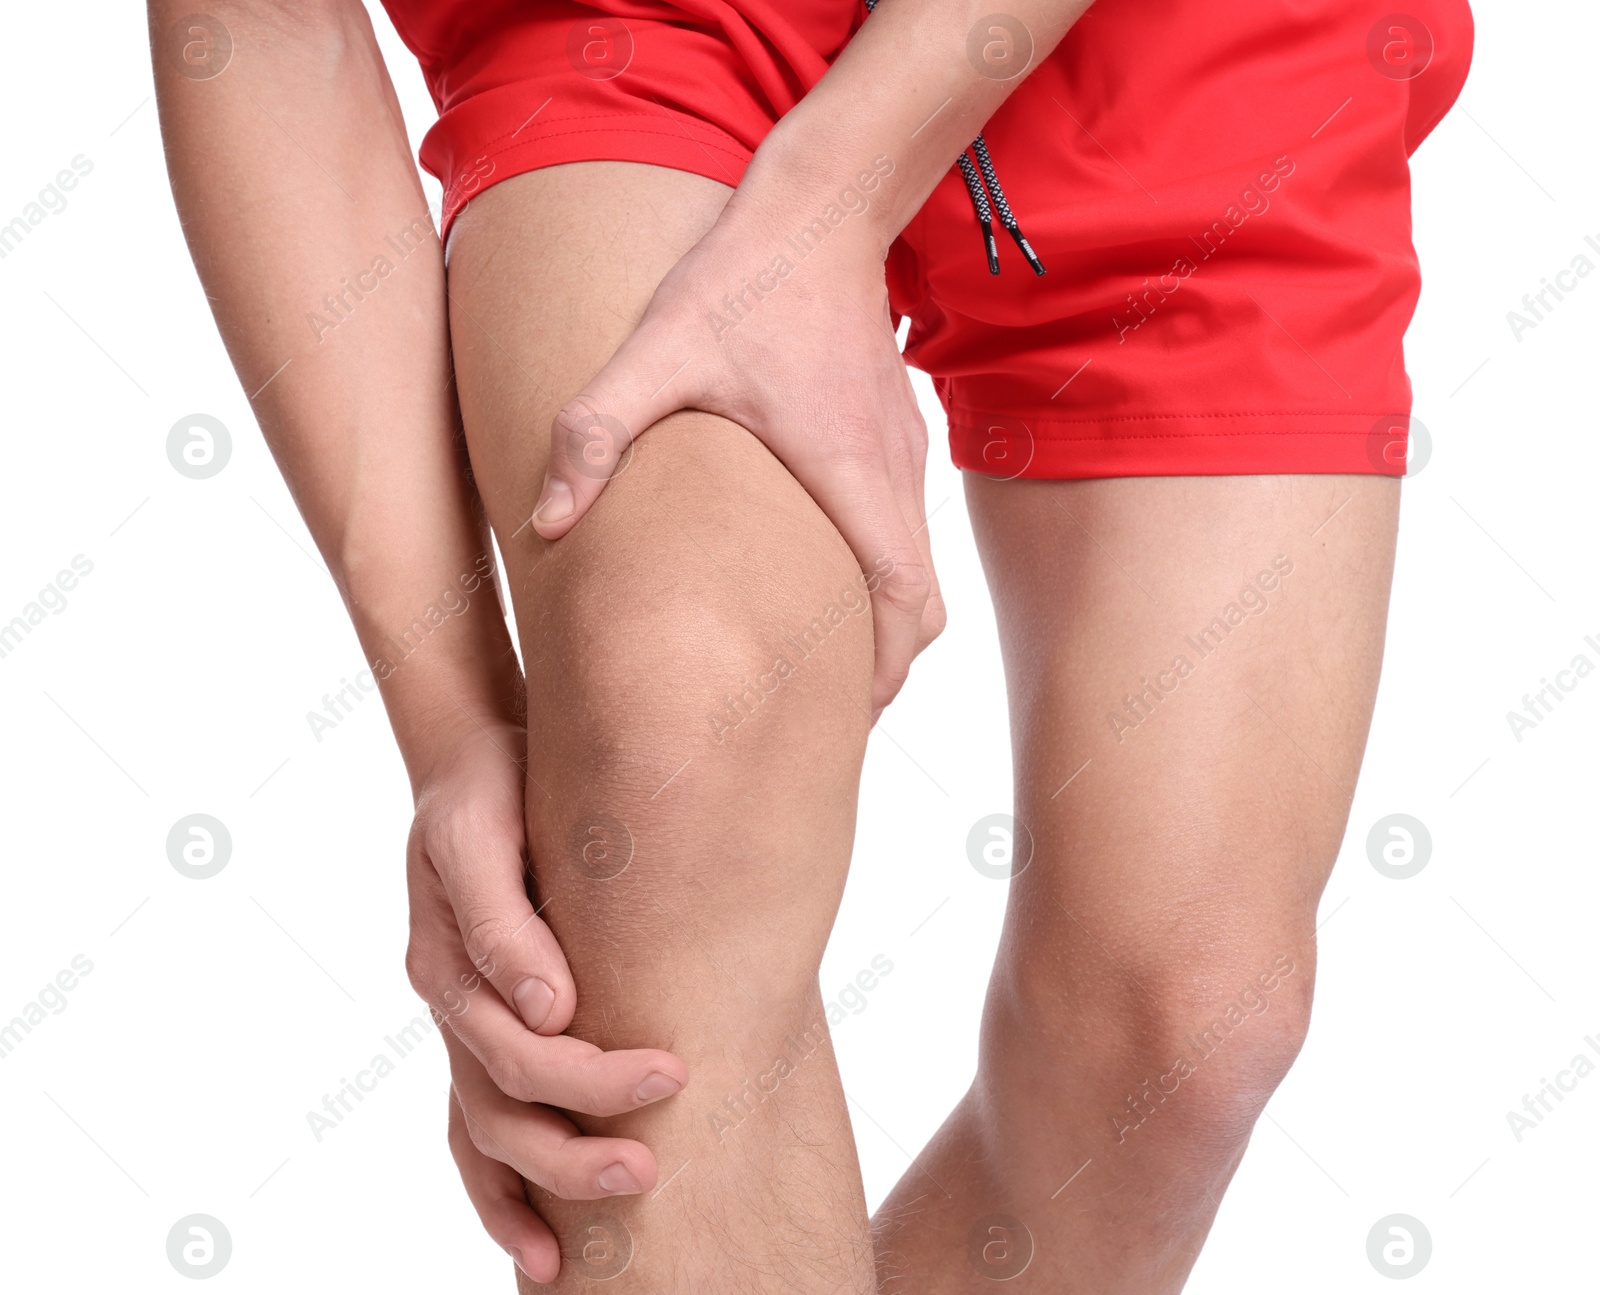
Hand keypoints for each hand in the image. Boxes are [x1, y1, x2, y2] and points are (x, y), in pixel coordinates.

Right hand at [404, 718, 687, 1280]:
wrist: (477, 761)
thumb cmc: (485, 788)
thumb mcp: (481, 831)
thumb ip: (504, 919)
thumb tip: (550, 1010)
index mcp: (448, 961)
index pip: (517, 1050)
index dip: (590, 1076)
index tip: (672, 1074)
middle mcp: (452, 1005)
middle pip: (504, 1105)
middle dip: (579, 1145)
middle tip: (655, 1167)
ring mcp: (463, 1023)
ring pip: (485, 1134)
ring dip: (544, 1186)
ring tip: (604, 1230)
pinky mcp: (484, 1026)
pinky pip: (476, 1129)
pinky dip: (501, 1194)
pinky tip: (543, 1254)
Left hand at [527, 181, 944, 719]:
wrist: (822, 208)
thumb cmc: (742, 281)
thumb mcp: (657, 351)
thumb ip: (596, 432)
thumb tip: (549, 522)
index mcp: (845, 470)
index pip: (898, 596)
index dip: (882, 667)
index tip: (846, 715)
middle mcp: (890, 472)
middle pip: (922, 604)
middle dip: (885, 666)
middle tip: (828, 713)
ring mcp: (904, 454)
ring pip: (920, 570)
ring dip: (884, 623)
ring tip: (822, 664)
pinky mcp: (898, 435)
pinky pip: (908, 530)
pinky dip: (883, 576)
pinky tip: (822, 581)